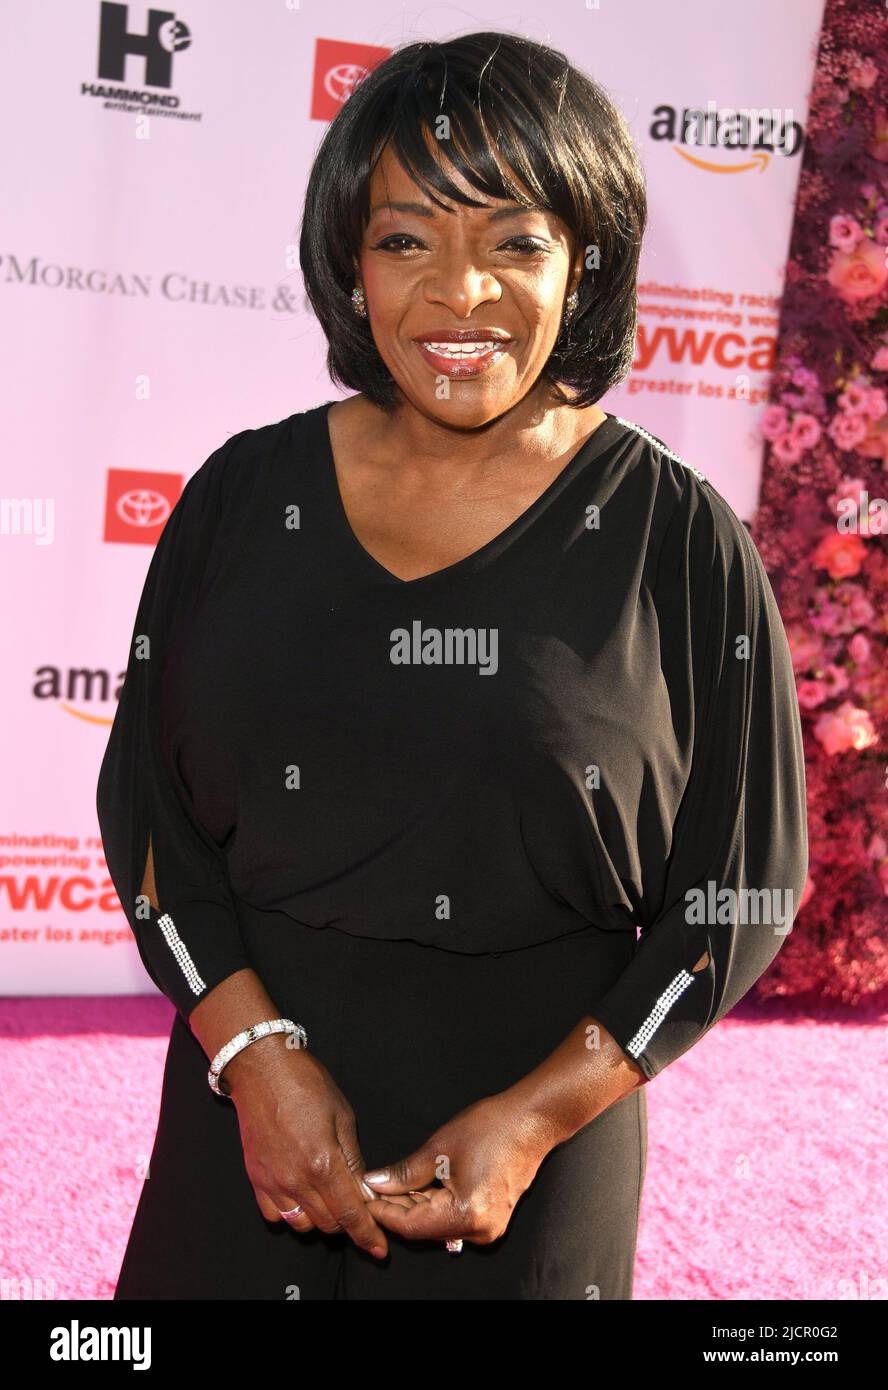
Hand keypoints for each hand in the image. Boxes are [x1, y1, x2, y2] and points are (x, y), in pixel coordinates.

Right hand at [225, 1034, 388, 1258]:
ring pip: (302, 1224)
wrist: (261, 1069)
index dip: (367, 1234)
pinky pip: (275, 1215)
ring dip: (320, 1218)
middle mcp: (296, 1179)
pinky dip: (292, 1213)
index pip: (350, 1213)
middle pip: (328, 1223)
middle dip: (347, 1221)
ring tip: (328, 1197)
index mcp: (323, 1162)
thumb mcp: (343, 1115)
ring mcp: (273, 1181)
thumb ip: (354, 1158)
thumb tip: (365, 1189)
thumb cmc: (306, 1084)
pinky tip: (301, 1194)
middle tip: (356, 1205)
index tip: (379, 1248)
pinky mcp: (255, 1178)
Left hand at [360, 1092, 553, 1245]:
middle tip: (372, 1188)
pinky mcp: (491, 1218)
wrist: (533, 1121)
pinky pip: (452, 1217)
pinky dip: (432, 1203)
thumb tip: (375, 1184)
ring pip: (436, 1223)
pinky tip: (416, 1184)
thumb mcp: (439, 1147)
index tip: (362, 1196)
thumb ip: (404, 1172)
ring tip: (389, 1183)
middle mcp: (479, 1230)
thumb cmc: (492, 1128)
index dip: (382, 1211)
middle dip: (395, 1207)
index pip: (410, 1225)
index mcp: (465, 1215)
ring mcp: (488, 1227)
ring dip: (413, 1205)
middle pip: (423, 1228)